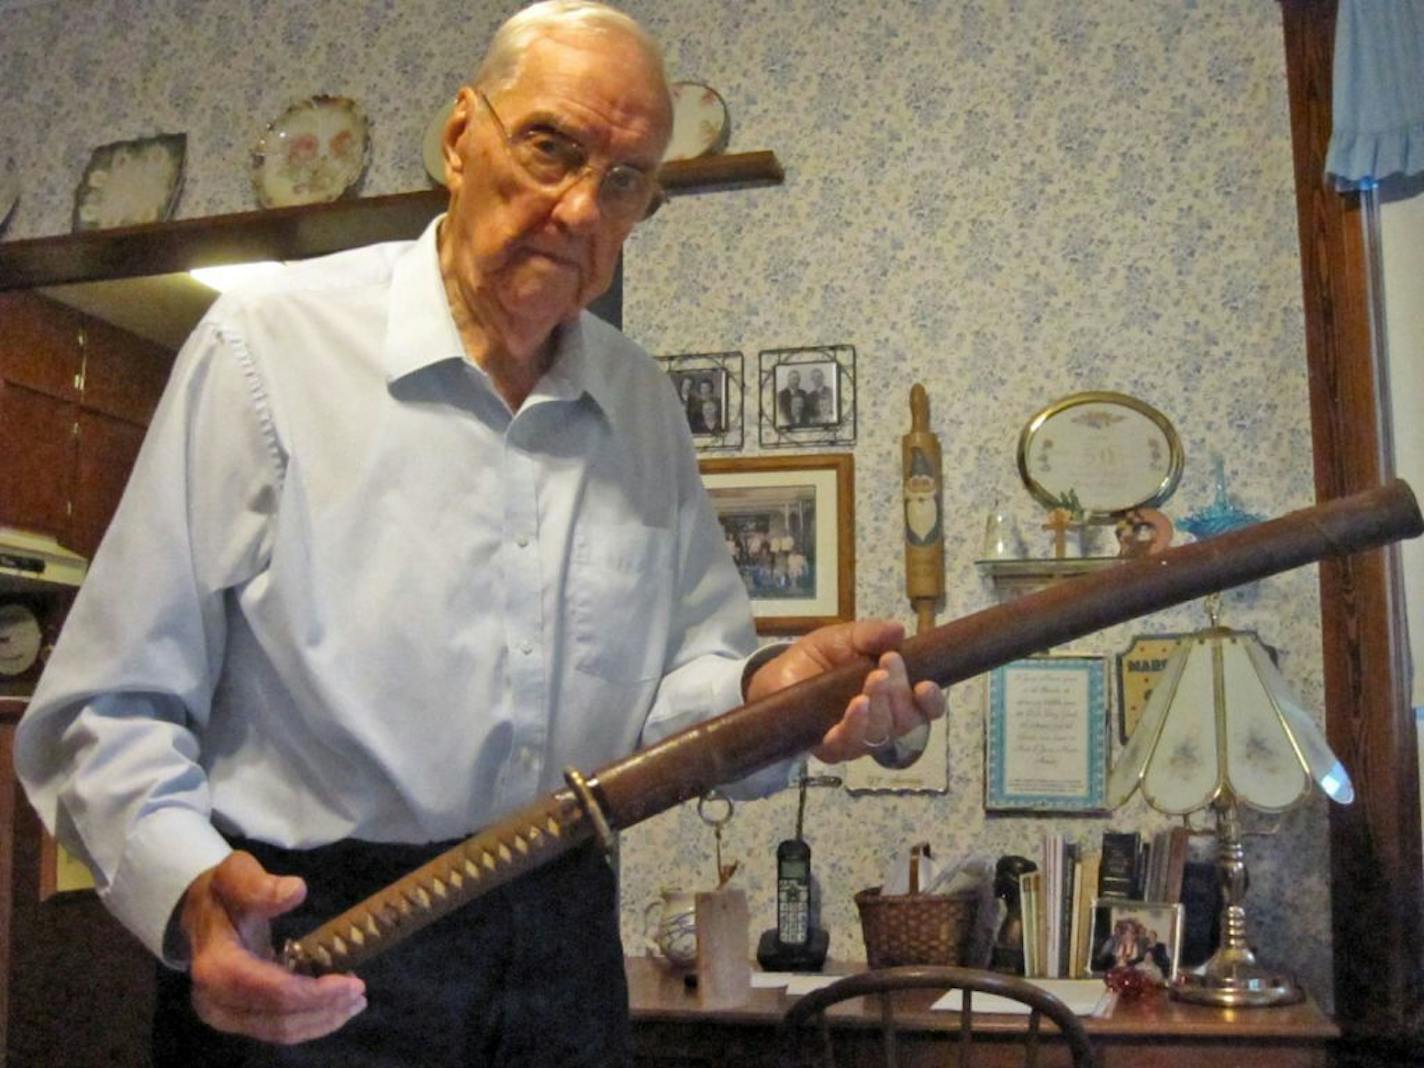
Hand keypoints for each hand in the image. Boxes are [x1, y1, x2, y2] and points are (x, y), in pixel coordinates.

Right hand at [180, 851, 366, 1043]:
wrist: (198, 913)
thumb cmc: (221, 893)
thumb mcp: (236, 875)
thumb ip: (259, 885)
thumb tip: (296, 891)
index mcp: (215, 966)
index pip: (271, 991)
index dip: (313, 993)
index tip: (352, 982)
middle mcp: (215, 1000)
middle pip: (278, 1019)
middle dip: (324, 1010)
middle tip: (360, 992)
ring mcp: (224, 1013)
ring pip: (279, 1031)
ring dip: (321, 1020)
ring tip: (354, 1002)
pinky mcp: (236, 1017)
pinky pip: (276, 1029)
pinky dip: (309, 1022)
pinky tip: (335, 1008)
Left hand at [746, 618, 944, 762]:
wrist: (774, 678)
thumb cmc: (817, 659)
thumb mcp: (842, 638)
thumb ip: (869, 634)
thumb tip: (899, 629)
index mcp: (893, 696)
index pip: (925, 709)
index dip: (932, 701)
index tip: (927, 684)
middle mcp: (881, 721)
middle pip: (906, 718)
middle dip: (900, 689)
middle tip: (889, 662)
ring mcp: (858, 738)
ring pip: (882, 731)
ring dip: (882, 705)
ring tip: (873, 679)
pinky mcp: (832, 748)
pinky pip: (851, 743)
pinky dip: (858, 723)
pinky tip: (858, 704)